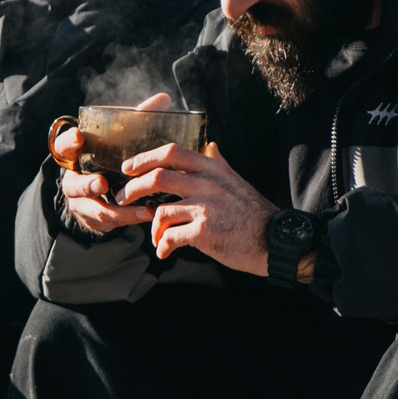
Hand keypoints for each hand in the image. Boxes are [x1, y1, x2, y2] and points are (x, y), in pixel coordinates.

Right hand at [56, 91, 172, 236]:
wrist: (105, 191)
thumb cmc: (114, 156)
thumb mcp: (120, 138)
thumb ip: (138, 118)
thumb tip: (164, 99)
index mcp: (75, 155)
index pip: (63, 146)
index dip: (69, 142)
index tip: (79, 136)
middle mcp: (74, 179)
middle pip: (73, 185)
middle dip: (87, 185)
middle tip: (103, 183)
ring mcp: (82, 202)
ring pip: (93, 209)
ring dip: (117, 209)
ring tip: (141, 208)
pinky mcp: (94, 219)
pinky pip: (109, 223)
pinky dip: (129, 218)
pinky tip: (148, 214)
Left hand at [116, 140, 275, 274]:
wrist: (275, 241)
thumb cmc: (254, 213)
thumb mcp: (236, 181)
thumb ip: (219, 164)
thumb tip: (210, 146)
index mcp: (213, 169)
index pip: (172, 152)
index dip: (144, 158)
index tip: (128, 168)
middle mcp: (208, 184)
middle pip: (157, 177)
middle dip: (133, 189)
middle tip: (122, 199)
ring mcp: (205, 207)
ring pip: (160, 211)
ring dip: (150, 227)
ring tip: (154, 236)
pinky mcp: (204, 232)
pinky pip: (170, 237)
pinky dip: (162, 246)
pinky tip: (164, 252)